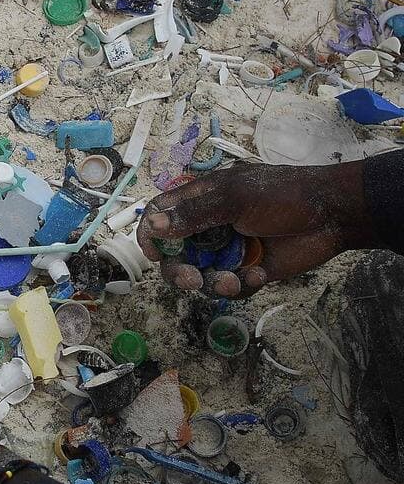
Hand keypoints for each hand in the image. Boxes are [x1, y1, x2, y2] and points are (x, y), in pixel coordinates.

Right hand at [136, 161, 376, 297]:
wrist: (334, 215)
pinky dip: (240, 286)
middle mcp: (208, 227)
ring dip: (214, 283)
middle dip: (181, 272)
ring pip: (200, 276)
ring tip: (236, 282)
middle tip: (194, 282)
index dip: (150, 235)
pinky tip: (258, 276)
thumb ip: (194, 214)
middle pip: (175, 255)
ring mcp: (227, 250)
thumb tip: (153, 225)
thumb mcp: (235, 199)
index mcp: (201, 201)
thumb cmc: (284, 196)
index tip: (155, 254)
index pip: (159, 216)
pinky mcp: (247, 271)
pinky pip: (229, 287)